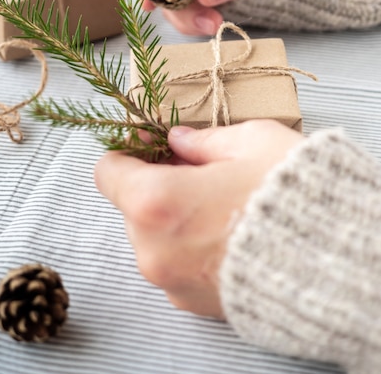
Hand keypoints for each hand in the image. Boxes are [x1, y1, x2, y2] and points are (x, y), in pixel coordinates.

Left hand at [94, 120, 303, 317]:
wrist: (335, 261)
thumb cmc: (290, 193)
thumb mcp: (249, 143)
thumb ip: (202, 141)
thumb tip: (179, 141)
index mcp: (156, 201)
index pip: (108, 172)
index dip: (128, 152)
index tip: (151, 146)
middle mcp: (152, 248)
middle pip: (131, 205)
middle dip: (155, 185)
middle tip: (196, 172)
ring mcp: (170, 281)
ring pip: (152, 236)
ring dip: (172, 218)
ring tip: (219, 206)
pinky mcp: (192, 303)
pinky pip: (174, 264)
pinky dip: (188, 246)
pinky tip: (227, 234)